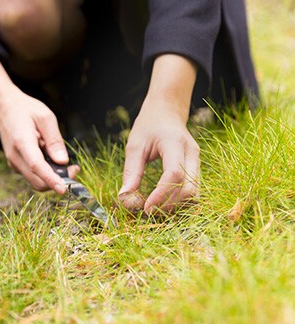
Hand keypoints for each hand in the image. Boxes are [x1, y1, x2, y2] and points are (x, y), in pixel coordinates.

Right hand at [0, 57, 78, 193]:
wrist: (4, 109)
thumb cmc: (25, 110)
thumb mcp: (45, 117)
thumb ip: (55, 140)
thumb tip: (63, 161)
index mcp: (22, 142)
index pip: (37, 166)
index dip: (51, 179)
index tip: (64, 189)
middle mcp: (15, 157)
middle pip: (37, 181)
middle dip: (58, 180)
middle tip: (73, 168)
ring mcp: (13, 163)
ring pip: (36, 181)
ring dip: (52, 176)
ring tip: (60, 157)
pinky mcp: (16, 165)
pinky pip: (33, 175)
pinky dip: (45, 172)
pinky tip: (47, 155)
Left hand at [119, 99, 199, 214]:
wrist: (167, 112)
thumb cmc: (149, 126)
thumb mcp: (135, 145)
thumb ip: (131, 172)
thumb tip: (125, 198)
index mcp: (175, 143)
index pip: (174, 175)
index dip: (161, 195)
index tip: (146, 208)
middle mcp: (192, 153)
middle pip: (189, 188)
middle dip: (170, 205)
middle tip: (149, 212)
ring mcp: (198, 161)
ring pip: (195, 193)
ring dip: (177, 206)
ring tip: (156, 208)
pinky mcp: (197, 168)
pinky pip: (194, 191)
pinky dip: (182, 202)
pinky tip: (165, 204)